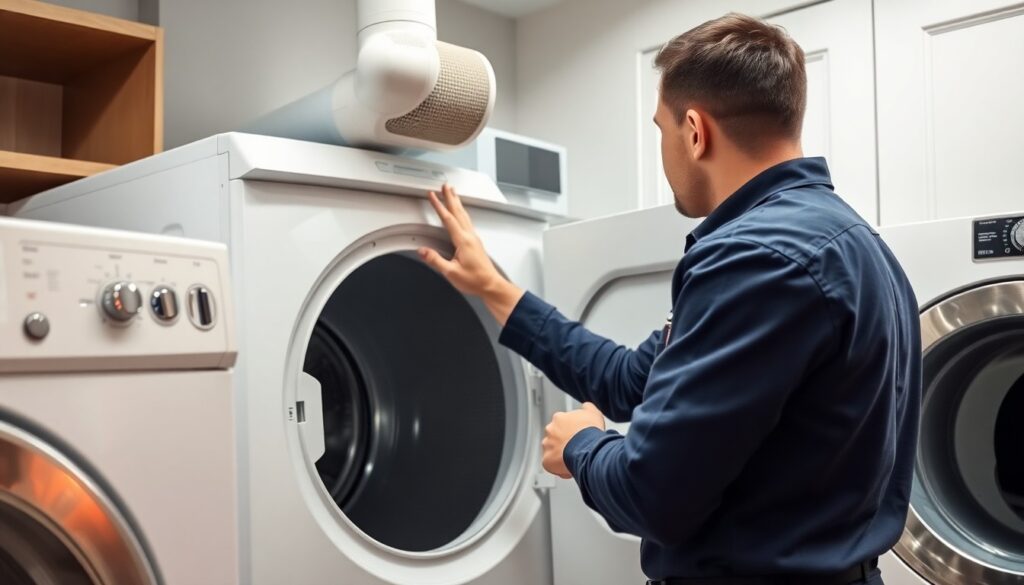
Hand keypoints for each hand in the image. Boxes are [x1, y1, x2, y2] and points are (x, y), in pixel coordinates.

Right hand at [419, 184, 524, 324]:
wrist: (490, 285)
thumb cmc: (475, 280)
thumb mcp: (451, 273)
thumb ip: (436, 260)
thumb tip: (423, 251)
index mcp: (463, 241)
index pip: (448, 219)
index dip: (439, 206)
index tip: (433, 196)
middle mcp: (470, 237)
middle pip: (458, 212)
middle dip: (450, 198)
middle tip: (445, 186)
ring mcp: (474, 238)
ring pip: (464, 215)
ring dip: (457, 203)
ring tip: (453, 193)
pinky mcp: (475, 242)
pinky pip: (467, 222)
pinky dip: (461, 213)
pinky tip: (460, 213)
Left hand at [542, 402, 605, 478]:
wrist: (588, 448)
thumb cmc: (590, 431)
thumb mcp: (593, 412)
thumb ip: (587, 408)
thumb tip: (585, 407)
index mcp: (559, 418)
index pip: (562, 424)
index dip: (571, 431)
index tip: (578, 436)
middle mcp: (550, 430)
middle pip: (555, 437)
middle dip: (564, 443)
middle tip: (576, 448)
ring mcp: (547, 445)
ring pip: (552, 451)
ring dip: (560, 455)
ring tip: (574, 459)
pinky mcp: (547, 460)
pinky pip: (552, 466)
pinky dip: (560, 468)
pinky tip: (571, 468)